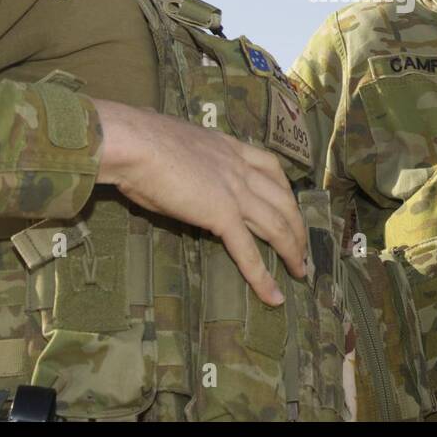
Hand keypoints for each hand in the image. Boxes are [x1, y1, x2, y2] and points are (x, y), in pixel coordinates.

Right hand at [90, 97, 306, 305]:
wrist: (133, 142)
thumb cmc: (139, 141)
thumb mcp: (174, 145)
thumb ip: (186, 159)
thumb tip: (172, 165)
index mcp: (228, 147)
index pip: (270, 166)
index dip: (285, 189)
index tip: (290, 204)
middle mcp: (239, 168)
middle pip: (283, 199)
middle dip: (297, 225)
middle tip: (303, 248)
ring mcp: (235, 192)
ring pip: (277, 225)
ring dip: (292, 251)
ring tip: (300, 272)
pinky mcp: (221, 215)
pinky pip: (247, 252)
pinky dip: (262, 277)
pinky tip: (273, 296)